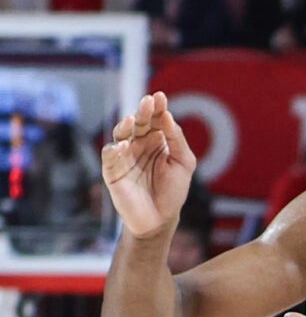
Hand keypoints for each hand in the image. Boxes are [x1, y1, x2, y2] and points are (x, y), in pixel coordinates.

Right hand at [100, 91, 196, 240]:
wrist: (160, 219)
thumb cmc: (172, 191)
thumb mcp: (184, 164)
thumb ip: (177, 140)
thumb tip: (167, 116)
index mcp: (155, 141)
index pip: (155, 120)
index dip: (157, 108)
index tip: (160, 97)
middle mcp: (138, 145)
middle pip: (138, 123)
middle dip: (143, 112)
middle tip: (148, 102)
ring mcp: (124, 156)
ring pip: (121, 135)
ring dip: (126, 126)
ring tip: (133, 121)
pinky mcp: (112, 170)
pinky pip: (110, 156)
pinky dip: (115, 150)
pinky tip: (124, 146)